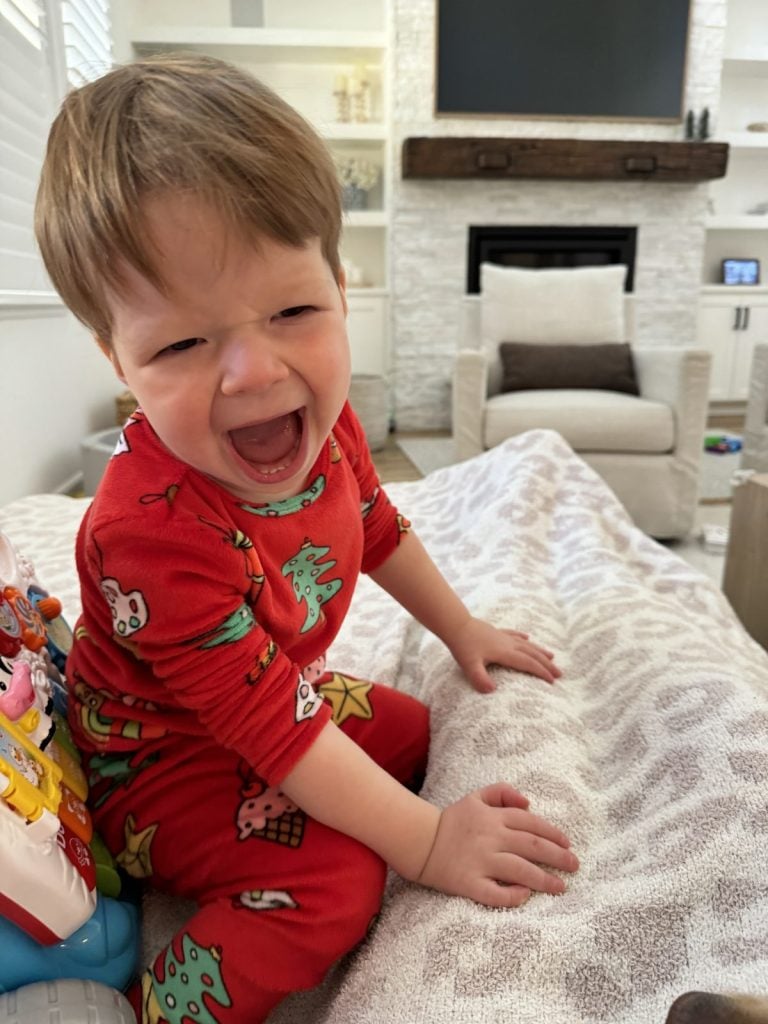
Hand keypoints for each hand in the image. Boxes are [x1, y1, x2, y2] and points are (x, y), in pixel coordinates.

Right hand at [416, 783, 577, 907]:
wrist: (419, 840)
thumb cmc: (452, 821)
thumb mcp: (475, 797)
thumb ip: (502, 792)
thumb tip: (529, 803)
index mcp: (493, 817)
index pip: (531, 823)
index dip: (553, 833)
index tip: (568, 845)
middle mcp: (490, 838)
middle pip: (532, 846)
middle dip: (558, 857)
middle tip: (575, 866)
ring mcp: (480, 861)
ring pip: (519, 870)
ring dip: (544, 879)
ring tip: (561, 887)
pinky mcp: (468, 883)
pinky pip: (495, 893)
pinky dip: (512, 895)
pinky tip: (525, 895)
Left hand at [447, 616, 560, 691]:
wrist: (456, 625)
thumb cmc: (462, 646)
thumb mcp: (469, 666)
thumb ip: (480, 679)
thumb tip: (492, 691)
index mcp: (505, 653)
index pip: (528, 664)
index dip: (541, 672)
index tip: (552, 681)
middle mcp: (508, 644)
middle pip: (532, 654)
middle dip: (547, 664)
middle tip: (559, 673)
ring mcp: (502, 636)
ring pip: (526, 644)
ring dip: (539, 651)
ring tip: (552, 656)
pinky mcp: (496, 632)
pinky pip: (514, 634)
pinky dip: (522, 637)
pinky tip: (527, 637)